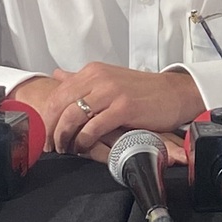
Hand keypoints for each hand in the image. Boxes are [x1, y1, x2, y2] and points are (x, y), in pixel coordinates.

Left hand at [41, 63, 205, 155]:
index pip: (57, 94)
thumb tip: (58, 75)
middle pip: (59, 105)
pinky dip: (84, 141)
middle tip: (51, 146)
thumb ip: (82, 80)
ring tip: (67, 149)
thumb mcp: (109, 79)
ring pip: (73, 117)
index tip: (46, 134)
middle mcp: (98, 78)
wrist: (175, 93)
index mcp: (92, 72)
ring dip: (65, 137)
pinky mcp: (124, 107)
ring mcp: (111, 92)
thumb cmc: (142, 90)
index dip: (47, 117)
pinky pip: (94, 128)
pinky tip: (84, 148)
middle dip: (51, 130)